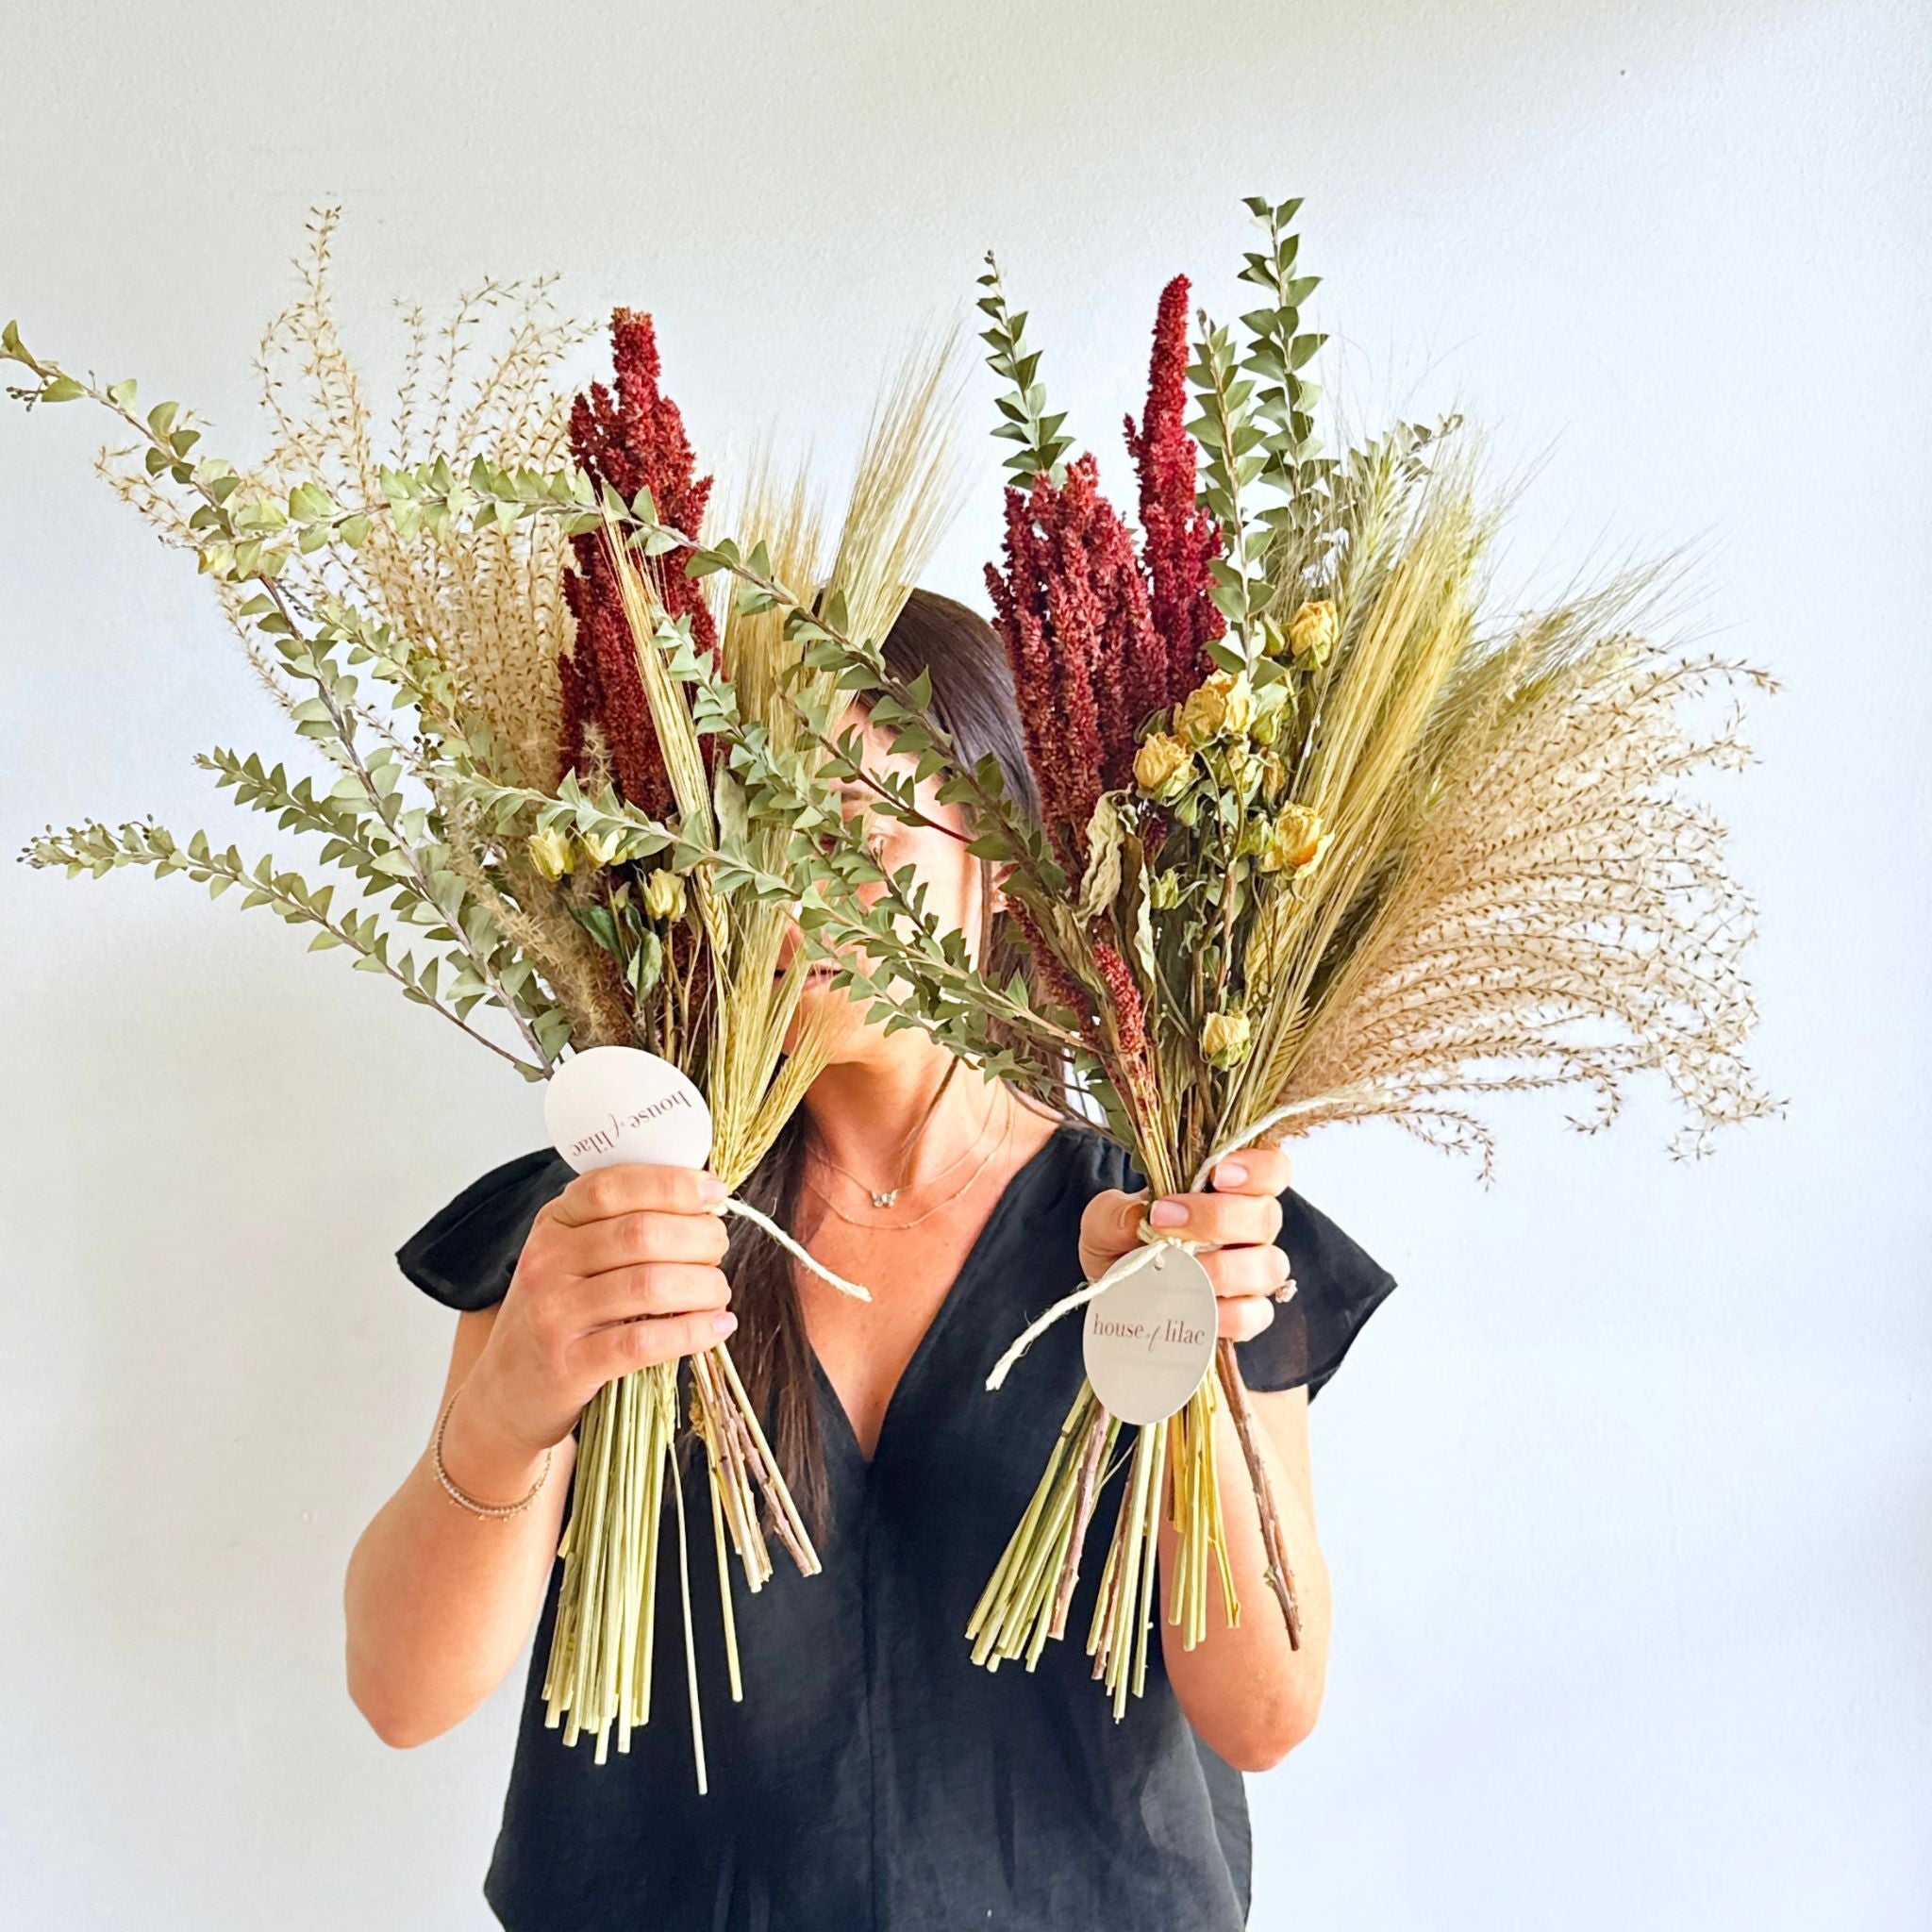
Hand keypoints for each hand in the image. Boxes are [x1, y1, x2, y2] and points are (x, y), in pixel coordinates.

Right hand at [461, 1162, 735, 1456]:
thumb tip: (703, 1202)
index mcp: (554, 1223)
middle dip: (699, 1237)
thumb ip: (621, 1224)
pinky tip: (716, 1327)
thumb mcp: (572, 1258)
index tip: (715, 1193)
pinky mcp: (570, 1365)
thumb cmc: (557, 1315)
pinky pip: (644, 1342)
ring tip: (717, 1292)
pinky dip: (691, 1331)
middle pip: (641, 1233)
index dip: (673, 1185)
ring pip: (648, 1285)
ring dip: (703, 1285)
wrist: (506, 1392)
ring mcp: (555, 1314)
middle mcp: (548, 1262)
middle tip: (718, 1249)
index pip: (614, 1186)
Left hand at [1078, 1144, 1294, 1343]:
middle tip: (1164, 1219)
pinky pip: (1255, 1314)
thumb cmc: (1121, 1244)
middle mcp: (1249, 1229)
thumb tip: (1137, 1217)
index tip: (1217, 1173)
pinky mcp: (1246, 1313)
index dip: (1257, 1168)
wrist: (1113, 1295)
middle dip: (1218, 1217)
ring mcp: (1252, 1272)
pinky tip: (1195, 1308)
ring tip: (1178, 1268)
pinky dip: (1228, 1313)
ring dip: (1224, 1267)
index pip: (1271, 1169)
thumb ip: (1114, 1212)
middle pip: (1267, 1216)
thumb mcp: (1103, 1220)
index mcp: (1228, 1191)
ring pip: (1268, 1265)